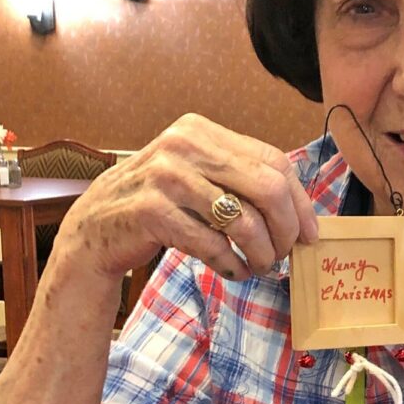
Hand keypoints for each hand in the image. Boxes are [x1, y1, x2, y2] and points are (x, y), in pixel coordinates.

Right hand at [57, 113, 318, 282]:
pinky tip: (233, 272)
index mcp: (201, 130)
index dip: (300, 202)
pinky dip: (231, 265)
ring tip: (259, 267)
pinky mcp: (152, 212)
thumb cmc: (159, 205)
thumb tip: (302, 214)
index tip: (310, 234)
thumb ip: (240, 180)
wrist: (94, 230)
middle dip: (286, 230)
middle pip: (267, 189)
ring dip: (261, 254)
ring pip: (244, 222)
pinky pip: (213, 246)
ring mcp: (165, 177)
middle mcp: (184, 145)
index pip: (274, 161)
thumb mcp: (197, 176)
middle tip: (286, 255)